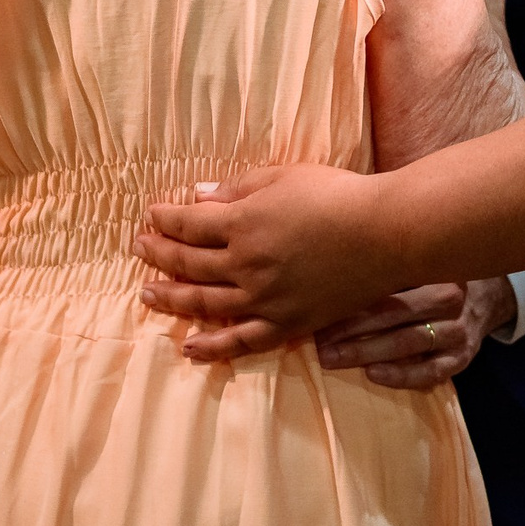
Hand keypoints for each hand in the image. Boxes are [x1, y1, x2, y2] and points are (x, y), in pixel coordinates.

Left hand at [136, 163, 408, 356]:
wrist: (385, 234)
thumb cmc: (338, 196)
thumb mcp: (283, 177)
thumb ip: (238, 189)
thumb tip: (198, 195)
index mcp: (242, 223)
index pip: (188, 224)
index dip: (164, 219)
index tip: (150, 216)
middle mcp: (245, 264)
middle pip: (188, 262)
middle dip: (158, 254)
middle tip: (139, 249)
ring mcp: (264, 298)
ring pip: (204, 303)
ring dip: (171, 298)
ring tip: (147, 294)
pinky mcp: (287, 324)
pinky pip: (241, 342)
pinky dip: (212, 348)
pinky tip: (188, 348)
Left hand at [310, 278, 512, 387]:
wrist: (485, 298)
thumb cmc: (433, 280)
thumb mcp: (418, 266)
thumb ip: (384, 271)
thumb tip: (324, 279)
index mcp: (434, 269)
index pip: (389, 284)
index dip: (353, 299)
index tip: (320, 309)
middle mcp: (450, 299)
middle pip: (396, 314)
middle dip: (353, 329)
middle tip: (319, 341)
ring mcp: (458, 331)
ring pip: (409, 342)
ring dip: (368, 351)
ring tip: (333, 358)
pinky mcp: (462, 358)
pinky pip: (431, 372)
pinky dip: (402, 375)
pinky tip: (374, 375)